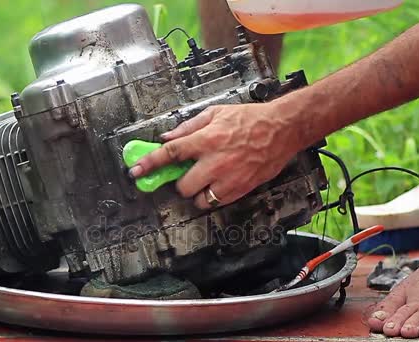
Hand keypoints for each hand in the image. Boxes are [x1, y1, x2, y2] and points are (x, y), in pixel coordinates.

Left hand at [129, 102, 302, 208]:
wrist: (282, 130)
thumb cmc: (250, 119)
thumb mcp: (216, 113)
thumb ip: (189, 126)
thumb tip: (168, 137)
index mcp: (207, 139)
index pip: (171, 154)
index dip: (150, 164)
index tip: (136, 171)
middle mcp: (215, 161)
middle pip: (182, 185)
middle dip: (180, 180)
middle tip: (188, 172)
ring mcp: (229, 178)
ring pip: (198, 199)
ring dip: (196, 191)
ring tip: (205, 178)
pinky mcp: (240, 189)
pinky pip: (216, 202)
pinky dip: (212, 196)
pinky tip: (218, 182)